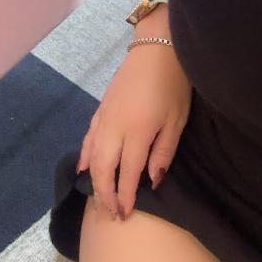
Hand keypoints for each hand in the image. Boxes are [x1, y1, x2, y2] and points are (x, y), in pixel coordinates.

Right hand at [76, 6, 192, 219]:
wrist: (157, 47)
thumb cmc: (174, 85)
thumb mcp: (177, 121)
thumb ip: (163, 152)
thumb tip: (152, 180)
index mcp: (136, 133)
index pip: (126, 173)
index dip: (124, 196)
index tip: (124, 214)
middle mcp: (114, 128)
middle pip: (103, 169)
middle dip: (105, 194)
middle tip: (110, 213)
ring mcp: (104, 118)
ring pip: (92, 155)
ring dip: (94, 179)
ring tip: (98, 197)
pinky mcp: (101, 109)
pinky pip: (89, 138)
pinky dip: (85, 155)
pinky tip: (84, 168)